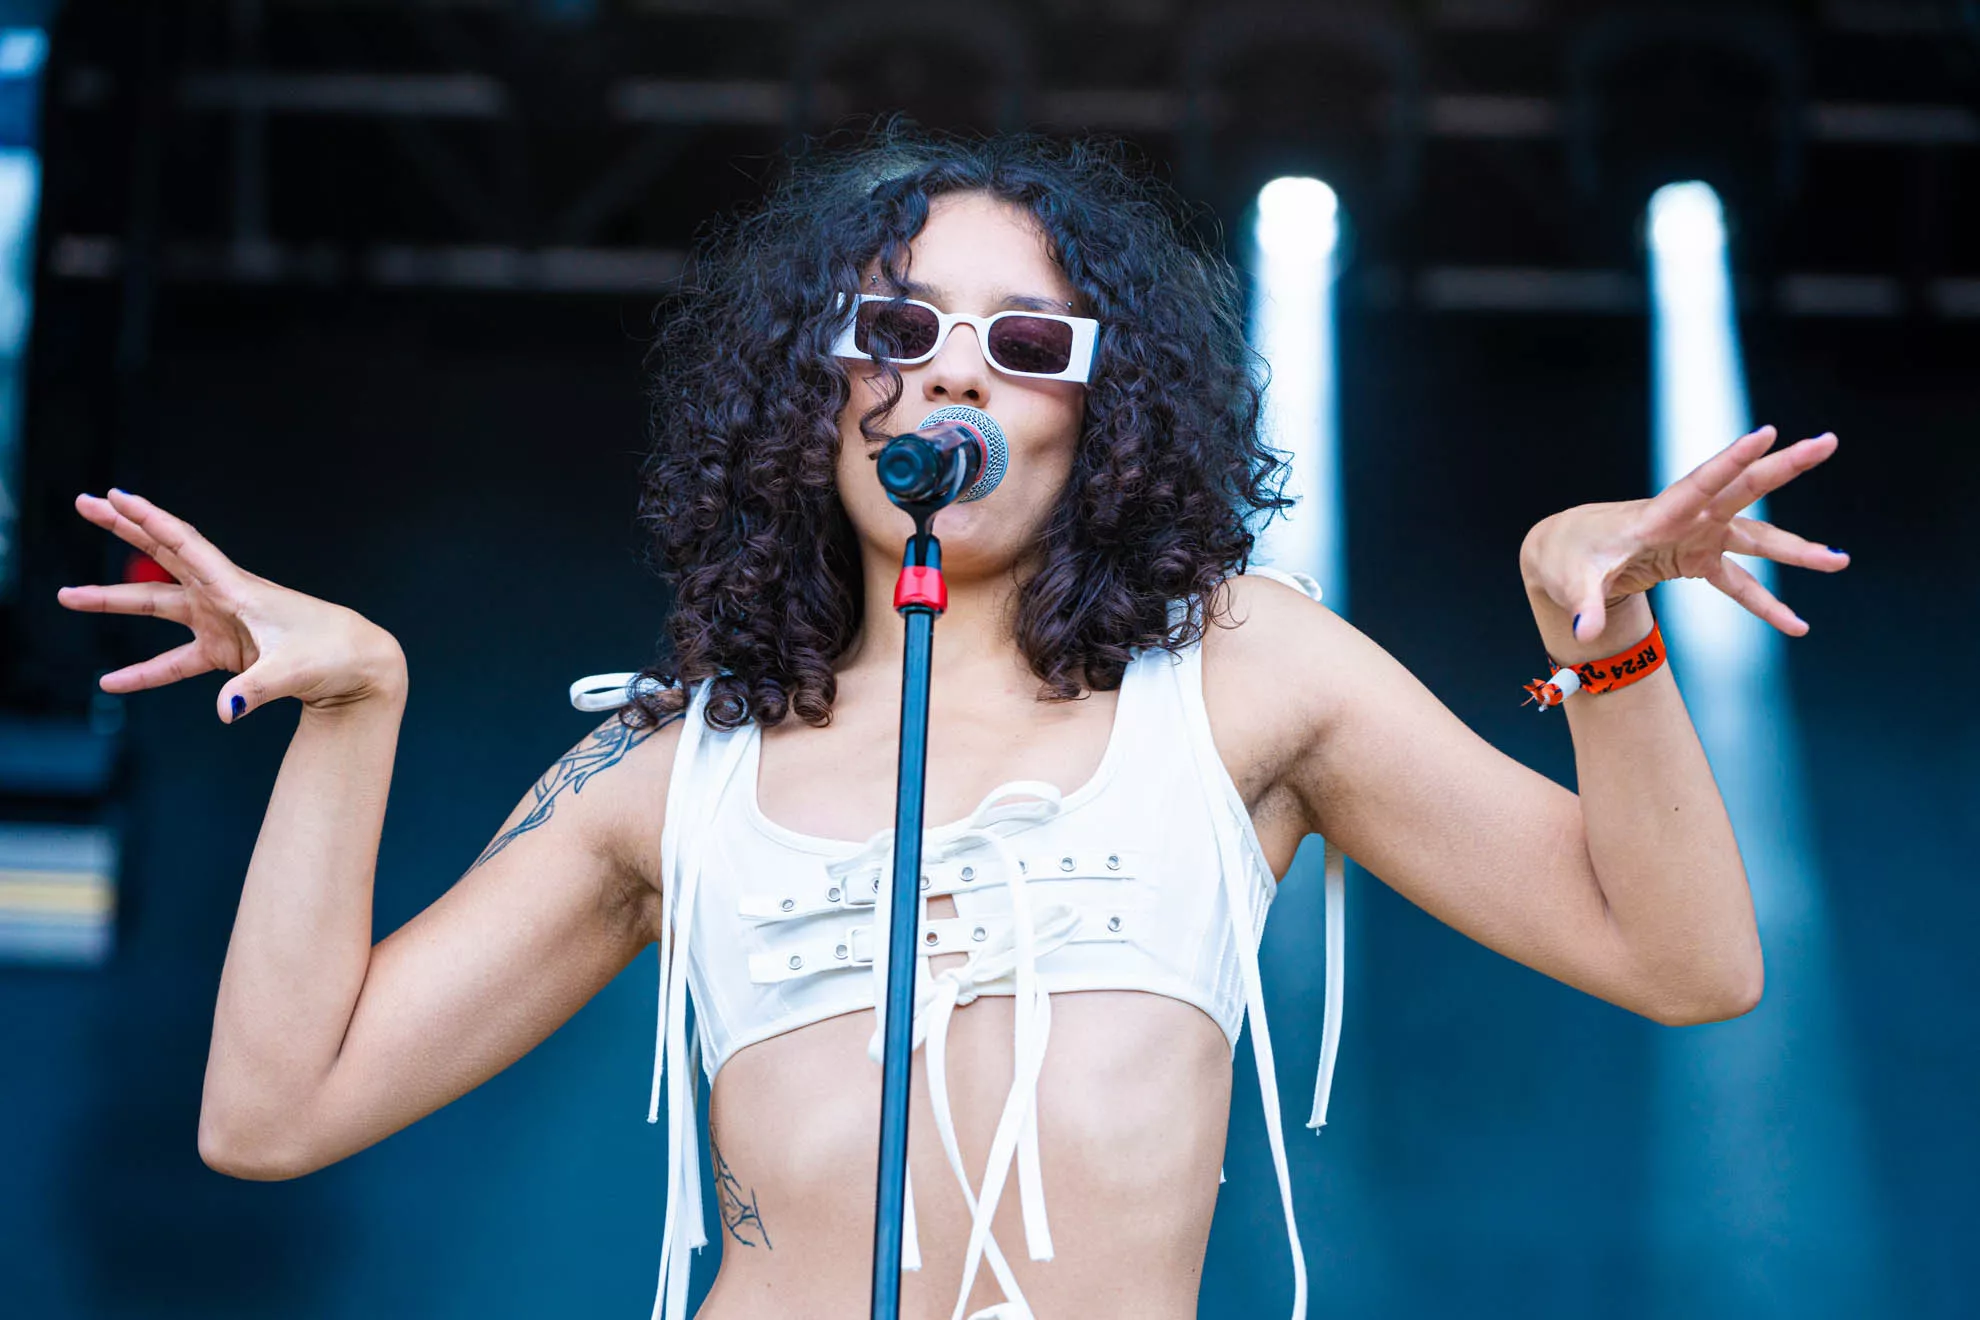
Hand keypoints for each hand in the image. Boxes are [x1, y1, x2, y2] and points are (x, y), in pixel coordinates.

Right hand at [57, 489, 405, 721]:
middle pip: (162, 555)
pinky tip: (112, 682)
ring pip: (156, 603)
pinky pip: (173, 660)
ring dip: (114, 600)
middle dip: (123, 528)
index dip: (147, 519)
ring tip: (68, 596)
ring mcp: (222, 622)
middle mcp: (224, 597)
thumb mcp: (295, 670)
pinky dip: (144, 672)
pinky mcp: (226, 651)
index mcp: (238, 589)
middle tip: (84, 503)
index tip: (115, 496)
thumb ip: (257, 689)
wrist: (360, 666)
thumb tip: (227, 709)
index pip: (183, 544)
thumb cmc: (334, 656)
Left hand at [1519, 426, 1849, 647]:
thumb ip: (1583, 606)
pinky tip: (1796, 625)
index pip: (1699, 484)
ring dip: (1796, 549)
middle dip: (1784, 467)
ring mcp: (1697, 536)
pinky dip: (1765, 604)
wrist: (1568, 551)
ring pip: (1756, 536)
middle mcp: (1685, 519)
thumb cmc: (1568, 558)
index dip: (1731, 461)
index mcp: (1656, 516)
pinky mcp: (1698, 559)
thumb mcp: (1571, 582)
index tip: (1766, 434)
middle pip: (1742, 490)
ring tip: (1839, 560)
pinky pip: (1740, 583)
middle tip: (1827, 442)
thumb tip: (1584, 633)